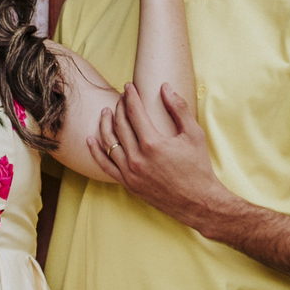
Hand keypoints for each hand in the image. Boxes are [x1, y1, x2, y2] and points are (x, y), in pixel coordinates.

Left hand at [87, 82, 226, 232]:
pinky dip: (96, 151)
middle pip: (120, 125)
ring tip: (106, 112)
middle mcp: (137, 158)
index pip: (134, 112)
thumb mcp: (194, 134)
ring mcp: (130, 173)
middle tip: (121, 97)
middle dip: (119, 107)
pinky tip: (90, 139)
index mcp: (152, 144)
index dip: (131, 96)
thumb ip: (179, 109)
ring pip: (110, 143)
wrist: (198, 202)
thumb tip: (165, 87)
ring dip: (106, 124)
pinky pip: (106, 166)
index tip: (129, 86)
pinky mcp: (128, 184)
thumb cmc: (199, 167)